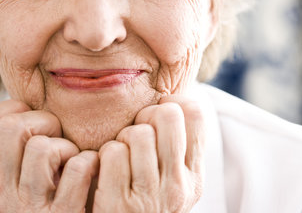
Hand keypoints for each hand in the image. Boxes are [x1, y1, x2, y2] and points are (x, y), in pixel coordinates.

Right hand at [0, 99, 98, 212]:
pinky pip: (78, 167)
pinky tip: (92, 171)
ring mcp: (31, 209)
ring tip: (73, 160)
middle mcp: (1, 197)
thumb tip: (26, 112)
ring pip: (43, 147)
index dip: (11, 109)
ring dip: (66, 145)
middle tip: (58, 135)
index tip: (32, 116)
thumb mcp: (11, 192)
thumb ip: (13, 160)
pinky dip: (90, 161)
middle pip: (13, 127)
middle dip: (43, 120)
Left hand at [92, 94, 205, 212]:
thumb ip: (178, 149)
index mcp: (194, 179)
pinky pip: (112, 152)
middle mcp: (177, 189)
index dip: (172, 105)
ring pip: (138, 132)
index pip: (196, 114)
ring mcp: (148, 197)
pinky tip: (106, 170)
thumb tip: (175, 99)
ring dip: (123, 138)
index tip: (159, 117)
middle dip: (146, 117)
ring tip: (121, 155)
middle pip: (167, 115)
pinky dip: (105, 155)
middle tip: (137, 133)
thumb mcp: (173, 183)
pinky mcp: (117, 204)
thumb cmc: (145, 205)